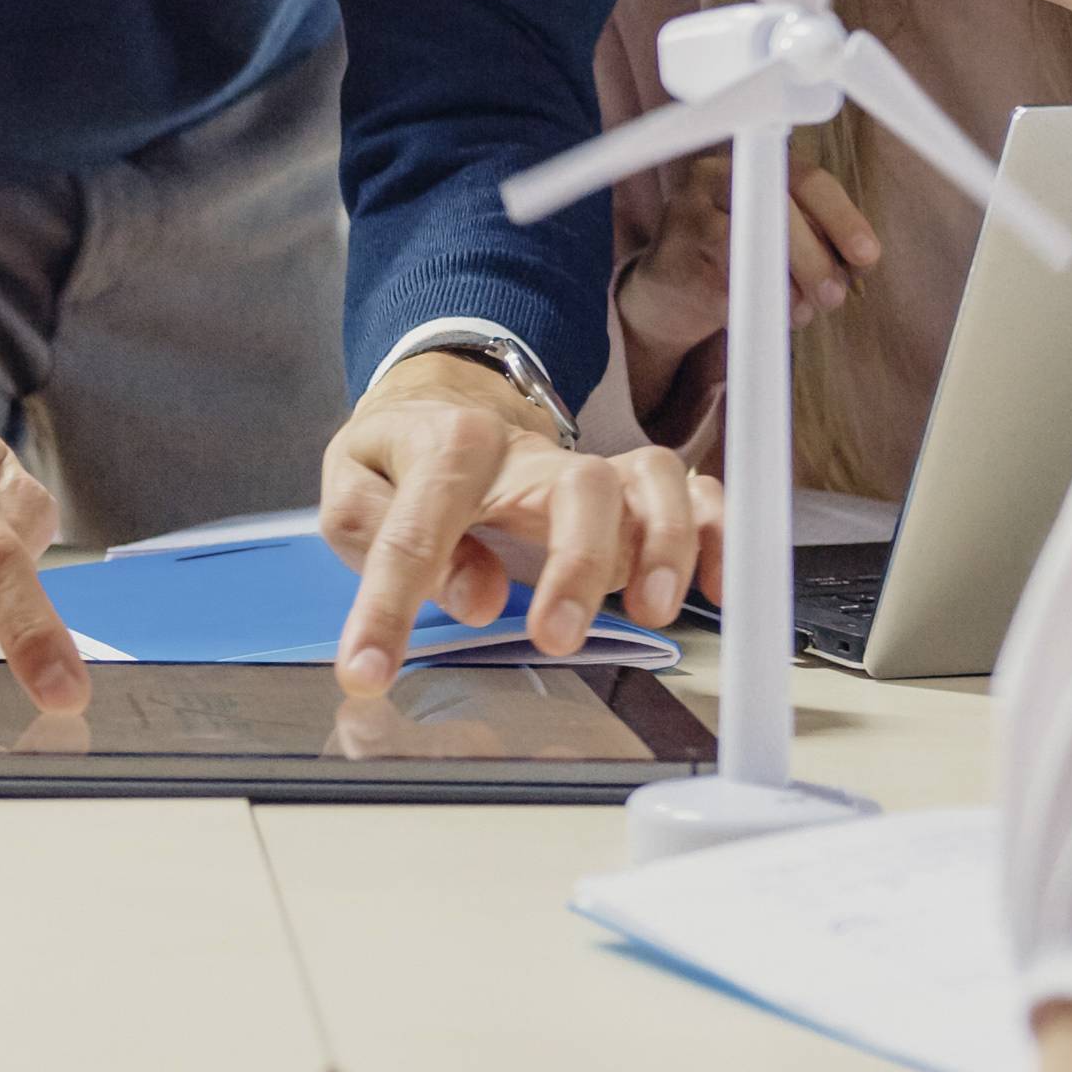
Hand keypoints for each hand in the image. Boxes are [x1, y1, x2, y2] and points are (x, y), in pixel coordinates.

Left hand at [322, 353, 718, 690]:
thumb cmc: (397, 457)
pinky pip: (695, 493)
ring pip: (650, 482)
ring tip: (650, 611)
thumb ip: (382, 536)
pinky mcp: (627, 489)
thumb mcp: (353, 487)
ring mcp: (587, 470)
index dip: (389, 606)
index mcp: (447, 445)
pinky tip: (715, 590)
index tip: (365, 672)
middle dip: (578, 565)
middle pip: (578, 487)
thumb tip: (474, 595)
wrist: (441, 399)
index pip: (418, 527)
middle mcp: (529, 455)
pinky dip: (717, 534)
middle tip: (554, 640)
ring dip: (662, 545)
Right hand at [615, 150, 878, 376]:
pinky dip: (753, 305)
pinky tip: (766, 315)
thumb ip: (819, 238)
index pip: (806, 179)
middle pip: (777, 210)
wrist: (668, 291)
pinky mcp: (668, 258)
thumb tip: (860, 261)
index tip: (866, 256)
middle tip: (834, 297)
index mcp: (752, 163)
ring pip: (749, 247)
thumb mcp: (780, 237)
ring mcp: (686, 215)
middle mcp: (713, 177)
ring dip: (787, 289)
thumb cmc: (738, 259)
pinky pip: (723, 284)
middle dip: (815, 260)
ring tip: (800, 312)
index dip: (842, 218)